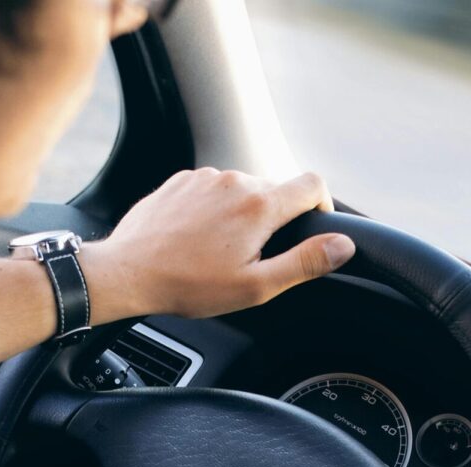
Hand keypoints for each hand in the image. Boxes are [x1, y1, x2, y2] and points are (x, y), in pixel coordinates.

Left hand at [84, 169, 355, 320]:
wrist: (128, 272)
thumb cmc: (188, 285)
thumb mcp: (255, 286)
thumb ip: (304, 263)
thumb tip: (343, 246)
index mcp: (260, 205)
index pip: (313, 185)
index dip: (322, 206)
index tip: (312, 227)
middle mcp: (235, 180)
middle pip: (274, 190)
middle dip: (273, 221)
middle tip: (252, 258)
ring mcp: (205, 177)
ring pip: (241, 190)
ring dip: (241, 216)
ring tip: (218, 253)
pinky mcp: (181, 180)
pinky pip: (211, 190)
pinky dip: (213, 211)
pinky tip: (196, 240)